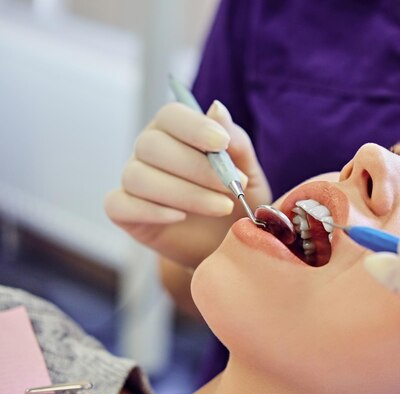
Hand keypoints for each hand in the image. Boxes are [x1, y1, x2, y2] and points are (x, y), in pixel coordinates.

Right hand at [105, 100, 270, 267]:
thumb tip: (217, 108)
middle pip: (152, 145)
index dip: (194, 127)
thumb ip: (236, 143)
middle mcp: (149, 150)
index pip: (171, 115)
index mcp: (176, 131)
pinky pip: (119, 204)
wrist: (228, 245)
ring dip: (184, 193)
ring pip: (139, 176)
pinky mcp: (124, 211)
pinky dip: (150, 210)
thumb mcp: (248, 172)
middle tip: (232, 187)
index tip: (221, 143)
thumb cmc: (237, 202)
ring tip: (222, 207)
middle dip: (197, 167)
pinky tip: (180, 218)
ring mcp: (133, 180)